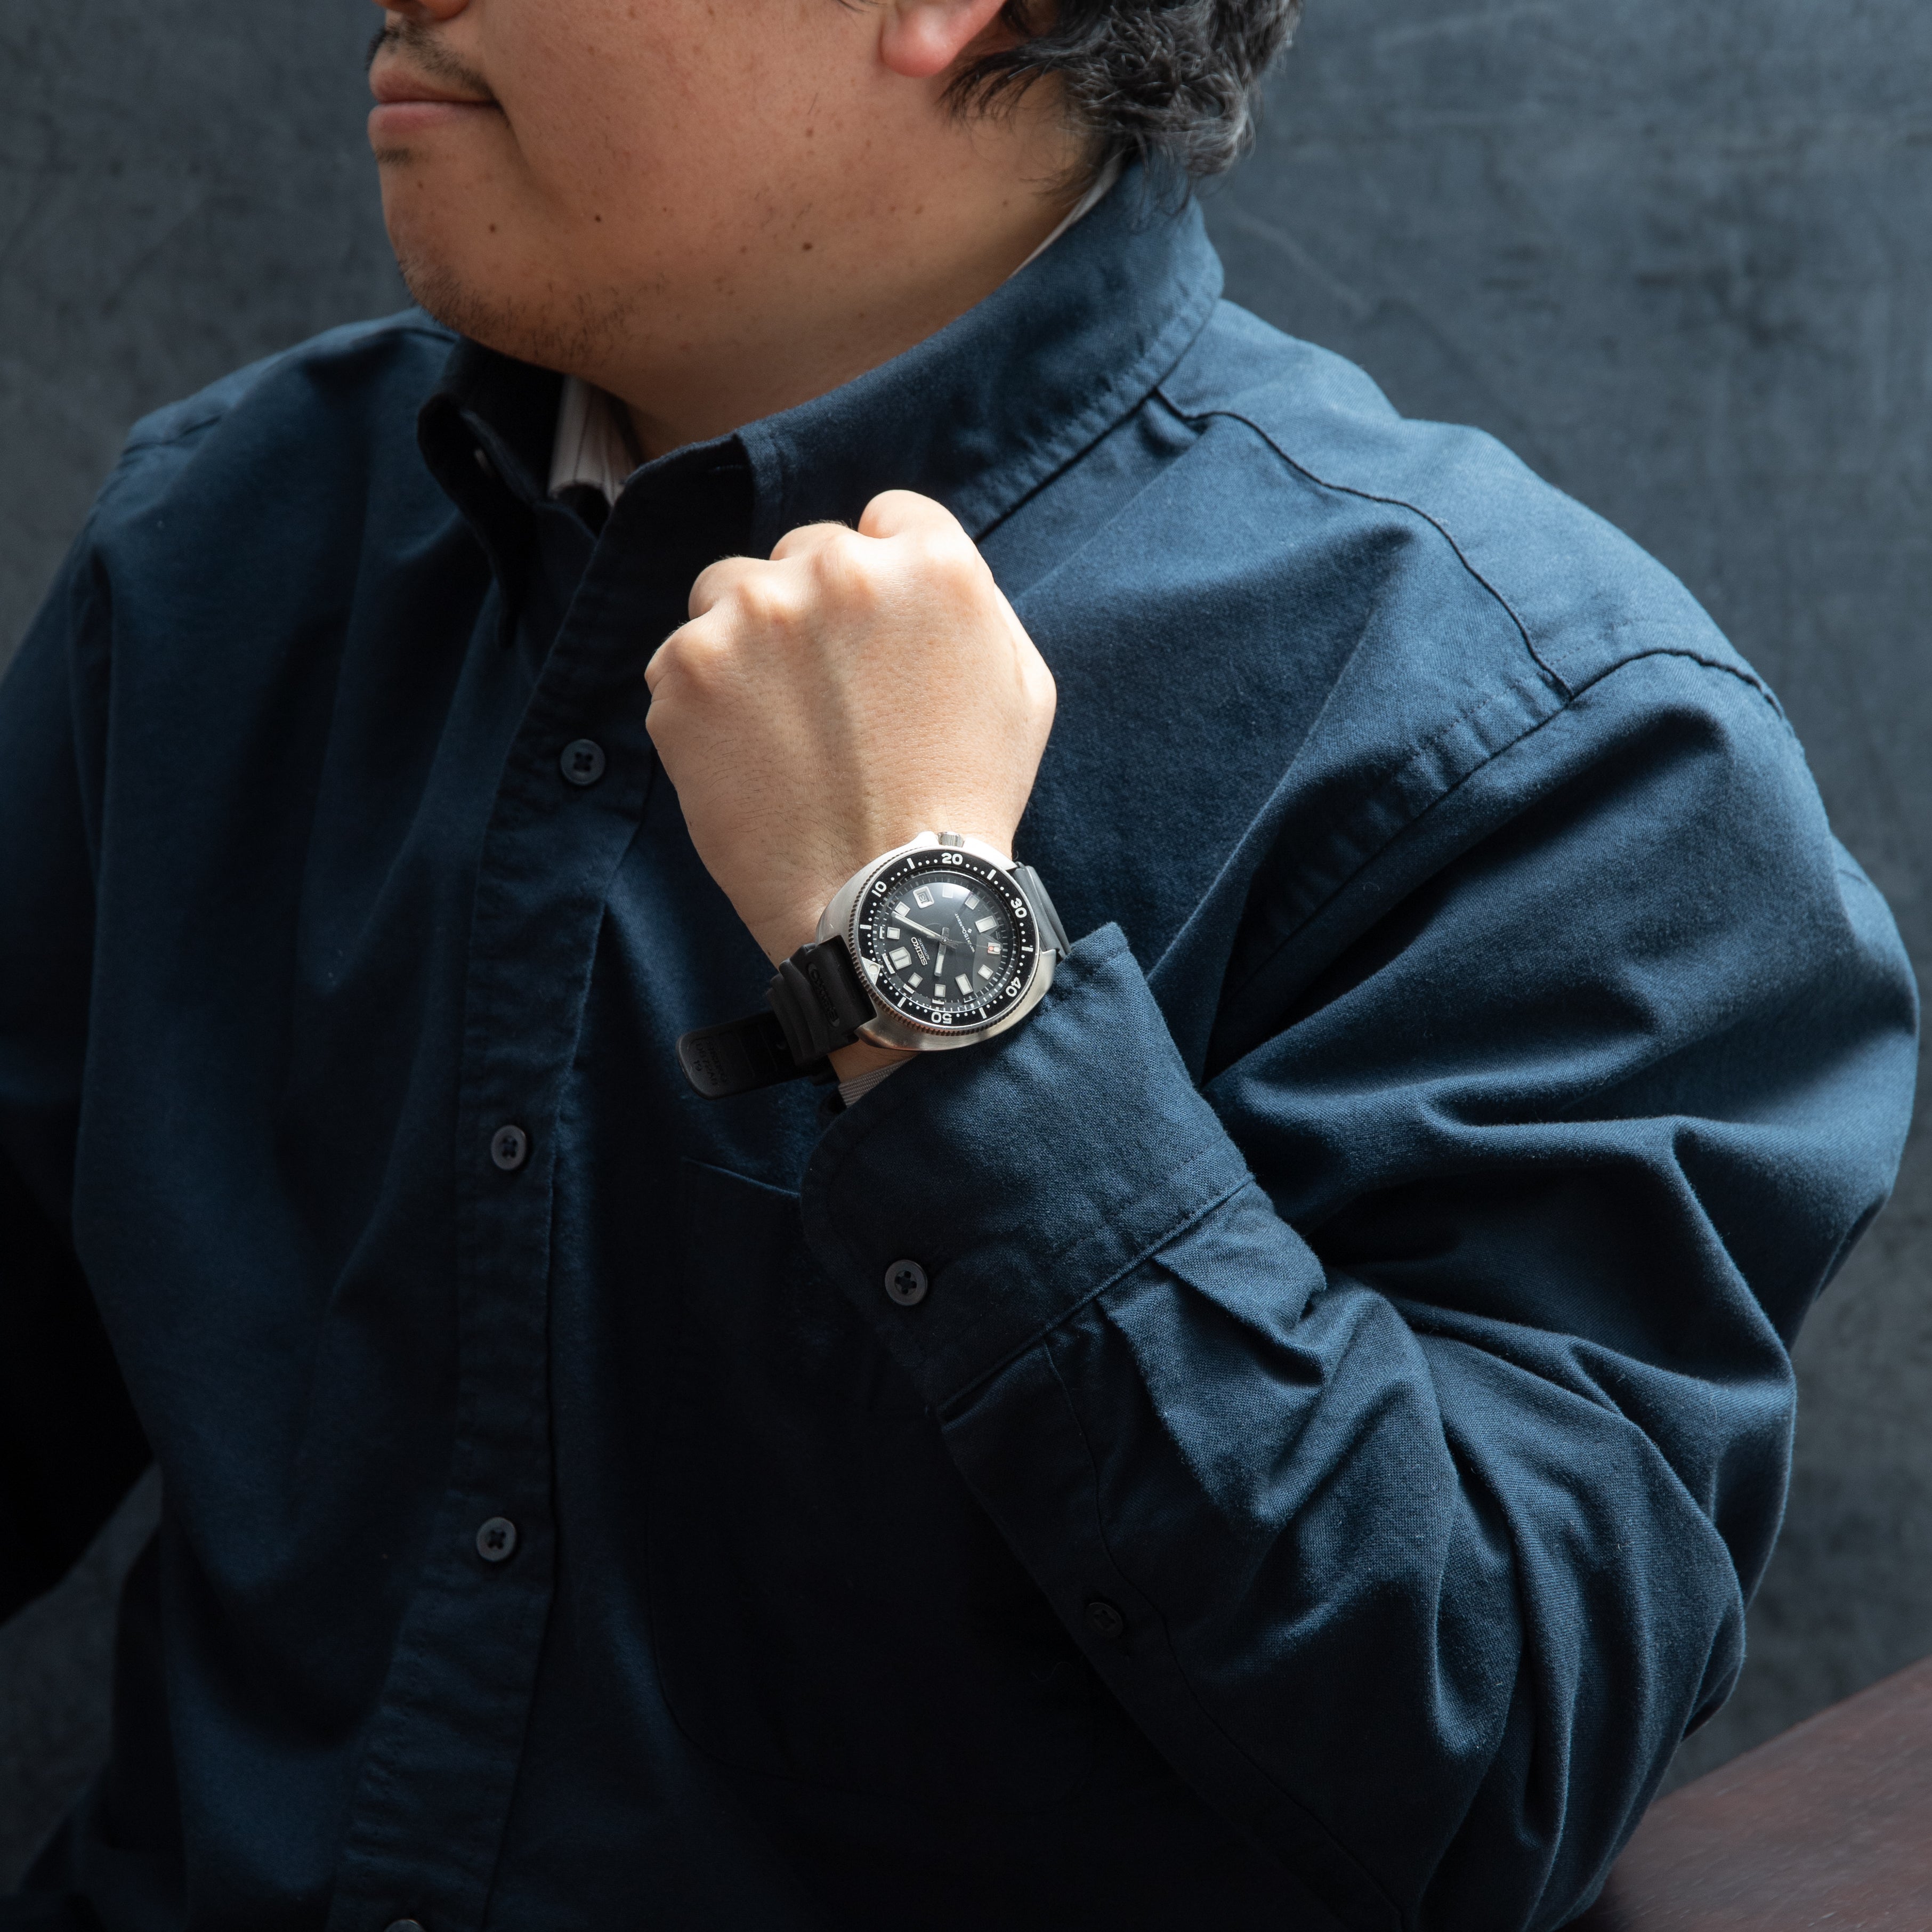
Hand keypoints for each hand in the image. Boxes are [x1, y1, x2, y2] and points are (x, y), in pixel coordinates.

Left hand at [645, 491, 1056, 972]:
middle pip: (808, 550)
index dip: (886, 581)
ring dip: (750, 639)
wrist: (882, 901)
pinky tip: (745, 755)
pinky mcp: (684, 669)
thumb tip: (919, 566)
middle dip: (817, 610)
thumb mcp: (1022, 687)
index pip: (891, 520)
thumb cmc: (963, 802)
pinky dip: (705, 699)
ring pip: (732, 589)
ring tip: (782, 725)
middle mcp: (836, 569)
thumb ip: (975, 603)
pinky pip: (682, 657)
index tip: (878, 637)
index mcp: (929, 564)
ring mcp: (751, 615)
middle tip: (833, 698)